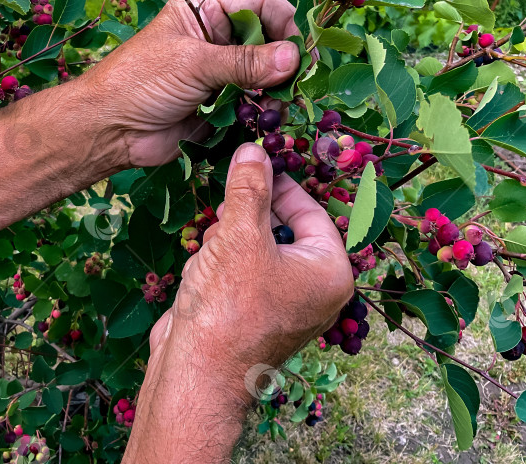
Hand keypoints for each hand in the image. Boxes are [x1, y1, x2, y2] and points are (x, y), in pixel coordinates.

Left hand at [80, 0, 300, 166]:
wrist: (109, 129)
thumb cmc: (140, 81)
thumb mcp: (193, 63)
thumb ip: (245, 62)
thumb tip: (294, 58)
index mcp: (207, 8)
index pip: (263, 4)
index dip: (286, 25)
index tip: (302, 53)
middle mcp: (218, 36)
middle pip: (271, 40)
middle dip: (285, 62)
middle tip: (295, 85)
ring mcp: (222, 71)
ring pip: (267, 75)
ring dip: (276, 91)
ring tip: (276, 106)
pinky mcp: (222, 103)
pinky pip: (255, 103)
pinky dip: (264, 112)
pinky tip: (266, 120)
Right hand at [123, 143, 352, 462]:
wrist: (196, 374)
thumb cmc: (229, 307)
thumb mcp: (240, 236)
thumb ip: (249, 189)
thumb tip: (253, 150)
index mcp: (329, 272)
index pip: (312, 212)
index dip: (281, 185)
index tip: (255, 164)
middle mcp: (313, 290)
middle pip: (284, 230)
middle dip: (249, 216)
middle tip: (227, 205)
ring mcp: (283, 306)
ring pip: (257, 249)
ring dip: (230, 240)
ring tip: (212, 246)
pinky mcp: (252, 315)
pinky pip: (242, 273)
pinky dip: (221, 265)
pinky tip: (202, 272)